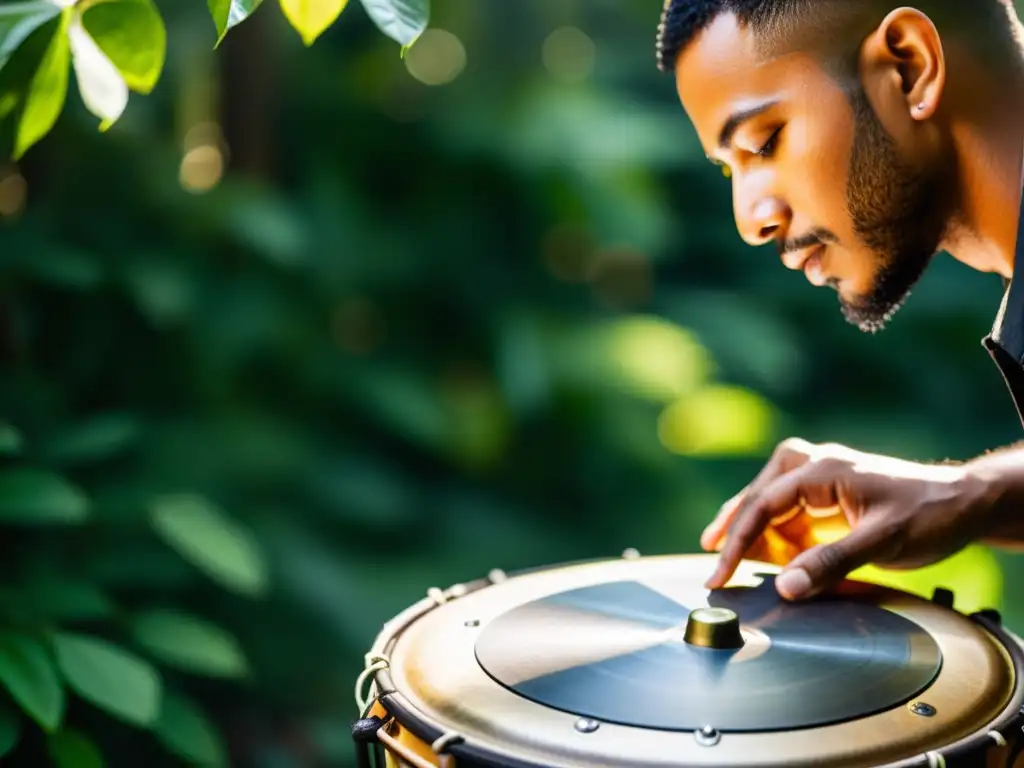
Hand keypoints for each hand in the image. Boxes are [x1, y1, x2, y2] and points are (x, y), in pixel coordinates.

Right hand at [700, 438, 991, 600]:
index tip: (719, 572)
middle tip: (710, 554)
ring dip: (749, 524)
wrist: (965, 503)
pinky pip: (790, 510)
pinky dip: (773, 531)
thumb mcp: (881, 541)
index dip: (736, 541)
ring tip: (723, 550)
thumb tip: (785, 587)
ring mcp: (822, 480)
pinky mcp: (830, 496)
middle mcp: (816, 468)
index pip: (764, 504)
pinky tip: (766, 552)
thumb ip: (829, 562)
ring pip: (769, 497)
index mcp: (822, 470)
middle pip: (758, 493)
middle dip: (732, 524)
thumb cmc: (929, 513)